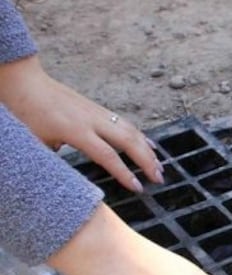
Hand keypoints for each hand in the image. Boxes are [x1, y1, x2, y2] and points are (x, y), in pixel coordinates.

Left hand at [0, 55, 162, 192]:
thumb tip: (71, 178)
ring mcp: (97, 112)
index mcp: (75, 130)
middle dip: (147, 161)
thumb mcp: (36, 142)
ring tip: (160, 167)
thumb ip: (56, 160)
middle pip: (128, 141)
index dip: (125, 173)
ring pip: (131, 130)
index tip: (138, 188)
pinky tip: (151, 146)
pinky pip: (125, 123)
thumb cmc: (25, 114)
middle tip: (159, 179)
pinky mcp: (98, 108)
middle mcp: (91, 120)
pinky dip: (141, 136)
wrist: (24, 82)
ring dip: (148, 150)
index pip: (108, 156)